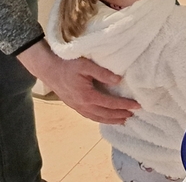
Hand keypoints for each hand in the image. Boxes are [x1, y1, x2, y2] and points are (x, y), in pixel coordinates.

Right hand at [18, 41, 138, 123]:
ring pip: (96, 117)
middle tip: (132, 115)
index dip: (124, 105)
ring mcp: (76, 107)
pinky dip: (99, 119)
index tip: (137, 106)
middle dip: (119, 116)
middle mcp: (82, 105)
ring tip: (122, 120)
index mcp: (87, 96)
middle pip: (104, 114)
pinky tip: (104, 117)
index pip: (110, 103)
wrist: (47, 69)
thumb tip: (118, 80)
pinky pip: (89, 116)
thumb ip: (103, 73)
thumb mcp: (86, 65)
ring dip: (110, 120)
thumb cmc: (67, 65)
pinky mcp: (73, 105)